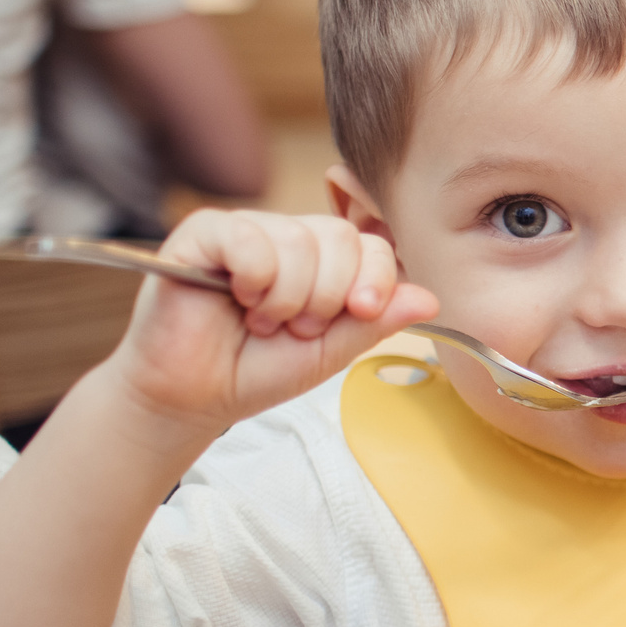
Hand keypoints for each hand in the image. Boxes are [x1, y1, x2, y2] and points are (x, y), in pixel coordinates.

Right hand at [106, 209, 436, 438]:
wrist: (195, 396)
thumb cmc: (258, 370)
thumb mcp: (330, 351)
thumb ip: (375, 322)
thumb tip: (430, 298)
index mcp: (323, 261)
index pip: (372, 244)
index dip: (376, 278)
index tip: (360, 312)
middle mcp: (287, 238)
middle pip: (341, 236)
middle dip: (329, 295)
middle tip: (298, 328)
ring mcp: (246, 231)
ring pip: (298, 239)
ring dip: (288, 296)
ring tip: (264, 322)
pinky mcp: (202, 234)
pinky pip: (248, 238)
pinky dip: (255, 278)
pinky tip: (239, 301)